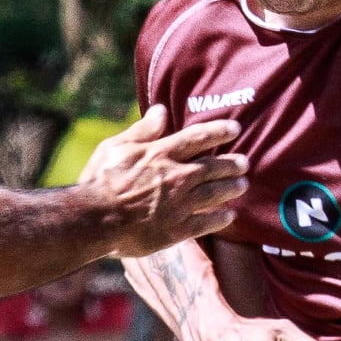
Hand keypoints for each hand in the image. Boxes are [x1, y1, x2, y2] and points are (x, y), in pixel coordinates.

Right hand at [77, 105, 249, 257]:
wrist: (95, 220)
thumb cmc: (100, 181)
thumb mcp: (116, 147)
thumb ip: (142, 131)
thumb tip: (161, 110)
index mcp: (162, 154)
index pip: (198, 138)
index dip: (219, 131)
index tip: (235, 129)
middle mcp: (177, 177)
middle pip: (213, 167)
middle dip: (232, 164)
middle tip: (245, 163)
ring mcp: (179, 205)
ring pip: (215, 193)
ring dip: (231, 188)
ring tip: (243, 185)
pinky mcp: (176, 230)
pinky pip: (205, 223)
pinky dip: (219, 218)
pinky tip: (229, 216)